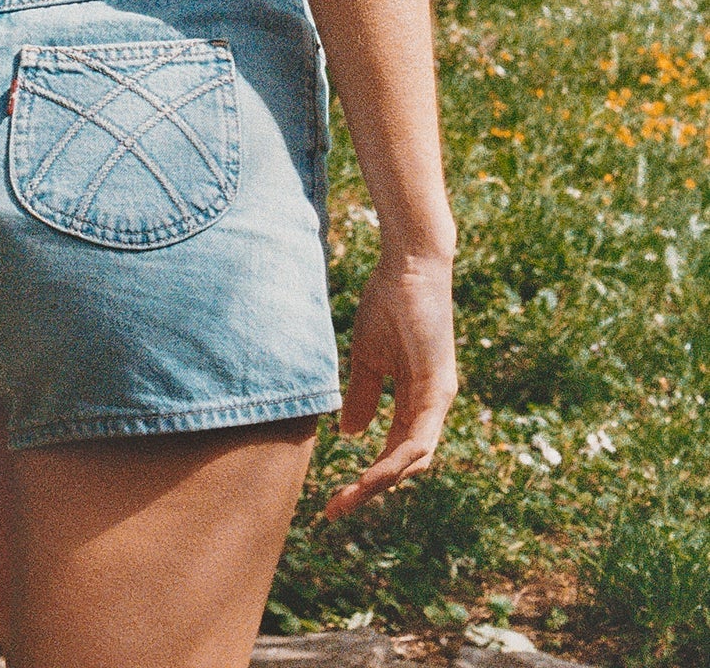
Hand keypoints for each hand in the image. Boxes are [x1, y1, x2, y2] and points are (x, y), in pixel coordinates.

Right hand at [325, 250, 456, 519]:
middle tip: (336, 509)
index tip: (336, 496)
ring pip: (414, 458)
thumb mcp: (368, 357)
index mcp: (416, 398)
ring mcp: (438, 398)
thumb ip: (363, 395)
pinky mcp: (437, 388)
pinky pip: (418, 438)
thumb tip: (353, 435)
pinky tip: (372, 474)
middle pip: (406, 463)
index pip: (395, 450)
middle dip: (371, 490)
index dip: (369, 475)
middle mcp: (432, 405)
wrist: (409, 265)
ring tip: (349, 498)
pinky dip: (395, 460)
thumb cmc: (390, 302)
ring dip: (381, 482)